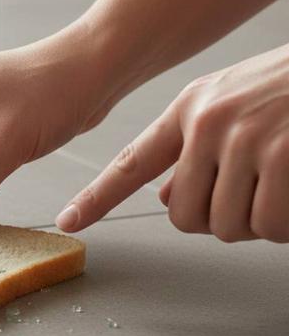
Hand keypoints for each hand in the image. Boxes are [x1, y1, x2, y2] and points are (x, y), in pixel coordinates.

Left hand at [58, 42, 288, 242]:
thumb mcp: (236, 108)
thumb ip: (197, 152)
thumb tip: (167, 198)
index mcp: (191, 110)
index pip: (132, 162)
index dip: (98, 197)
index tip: (68, 220)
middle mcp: (208, 122)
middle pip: (185, 216)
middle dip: (221, 221)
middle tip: (255, 197)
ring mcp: (245, 138)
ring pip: (229, 226)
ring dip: (262, 223)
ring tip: (283, 186)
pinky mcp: (282, 156)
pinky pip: (270, 226)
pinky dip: (288, 225)